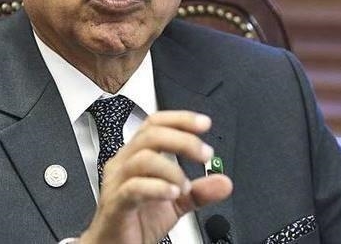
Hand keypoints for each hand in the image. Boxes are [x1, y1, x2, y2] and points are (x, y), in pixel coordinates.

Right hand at [80, 111, 232, 243]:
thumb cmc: (138, 221)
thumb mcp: (176, 203)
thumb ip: (200, 191)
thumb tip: (224, 182)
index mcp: (136, 156)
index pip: (155, 124)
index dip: (179, 119)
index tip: (204, 124)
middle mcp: (124, 163)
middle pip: (151, 135)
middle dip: (183, 140)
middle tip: (204, 154)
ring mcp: (117, 182)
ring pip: (143, 158)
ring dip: (172, 169)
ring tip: (186, 185)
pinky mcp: (115, 203)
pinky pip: (134, 188)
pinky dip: (157, 188)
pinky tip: (173, 193)